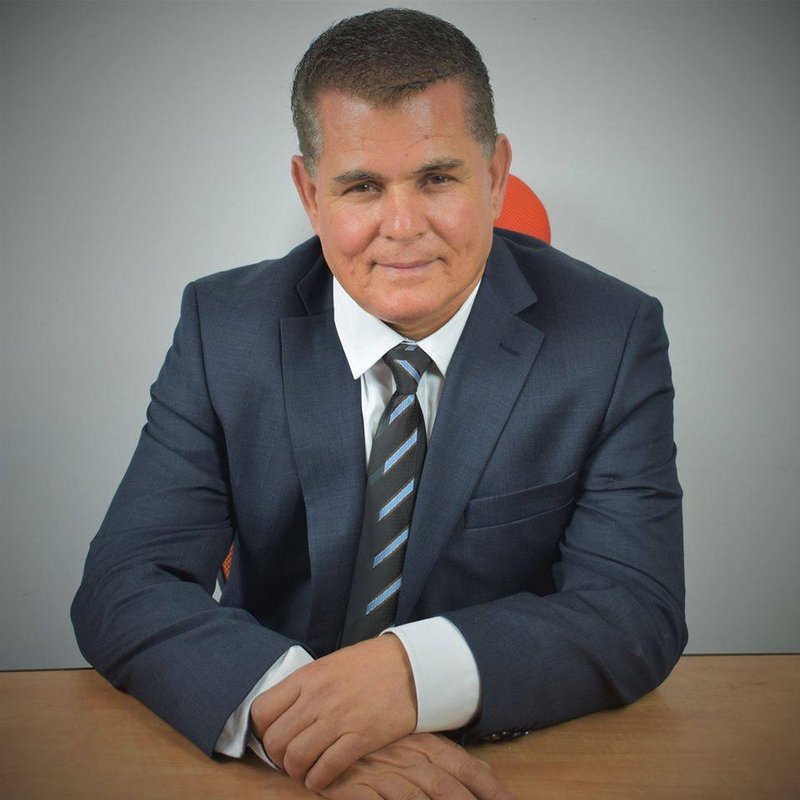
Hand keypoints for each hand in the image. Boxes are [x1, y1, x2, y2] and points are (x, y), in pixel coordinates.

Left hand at [250, 634, 416, 790]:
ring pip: (296, 758)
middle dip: (278, 757)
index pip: (261, 711)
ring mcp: (338, 719)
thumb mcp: (330, 664)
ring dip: (296, 772)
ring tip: (305, 771)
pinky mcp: (360, 738)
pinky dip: (318, 780)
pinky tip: (322, 777)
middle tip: (289, 759)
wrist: (412, 664)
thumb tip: (285, 713)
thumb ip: (306, 687)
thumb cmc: (371, 663)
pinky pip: (326, 768)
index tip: (272, 737)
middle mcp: (316, 699)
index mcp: (307, 678)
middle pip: (275, 740)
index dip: (261, 731)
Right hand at [318, 733, 513, 799]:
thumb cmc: (371, 741)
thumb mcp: (408, 742)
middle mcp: (407, 756)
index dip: (489, 787)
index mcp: (423, 743)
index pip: (464, 766)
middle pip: (446, 785)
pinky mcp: (357, 783)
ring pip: (419, 796)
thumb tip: (482, 769)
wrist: (320, 730)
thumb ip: (438, 757)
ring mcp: (383, 770)